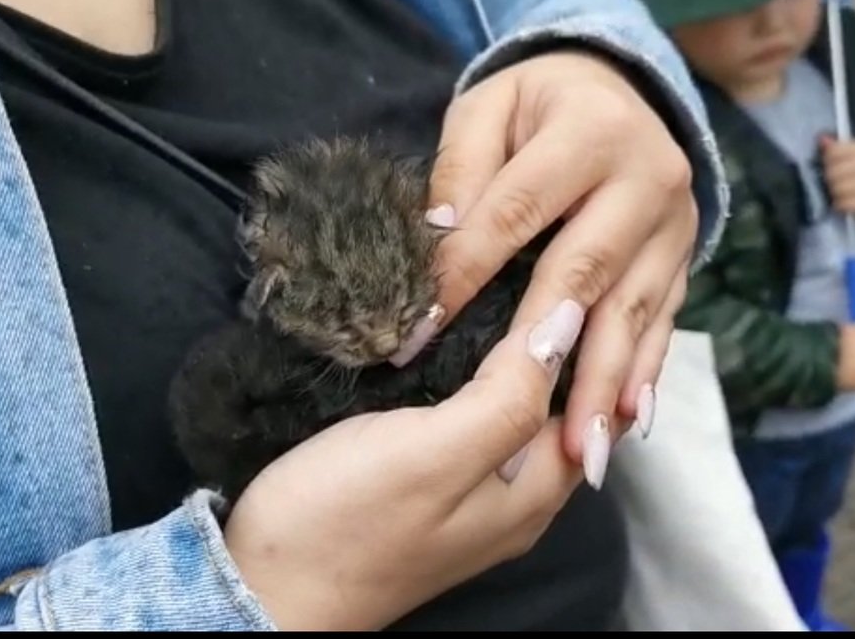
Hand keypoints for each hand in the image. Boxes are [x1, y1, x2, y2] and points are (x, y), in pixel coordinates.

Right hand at [224, 300, 587, 631]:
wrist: (259, 590)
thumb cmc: (346, 523)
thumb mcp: (434, 452)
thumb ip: (508, 395)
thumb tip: (568, 321)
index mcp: (533, 490)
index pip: (595, 400)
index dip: (592, 333)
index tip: (576, 267)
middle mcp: (516, 498)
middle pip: (563, 406)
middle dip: (564, 341)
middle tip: (552, 263)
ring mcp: (471, 494)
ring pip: (519, 410)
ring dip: (523, 356)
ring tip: (517, 285)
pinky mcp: (427, 484)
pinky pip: (476, 419)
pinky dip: (481, 376)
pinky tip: (464, 343)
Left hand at [404, 50, 697, 474]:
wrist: (617, 91)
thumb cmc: (535, 107)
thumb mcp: (487, 108)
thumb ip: (460, 168)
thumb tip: (440, 240)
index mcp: (592, 131)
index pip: (518, 214)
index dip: (466, 275)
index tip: (416, 338)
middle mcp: (648, 177)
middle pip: (588, 274)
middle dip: (547, 352)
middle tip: (515, 425)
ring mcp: (676, 224)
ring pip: (633, 312)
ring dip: (604, 385)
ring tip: (582, 452)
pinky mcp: (684, 258)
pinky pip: (665, 323)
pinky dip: (644, 375)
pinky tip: (629, 422)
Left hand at [819, 135, 854, 214]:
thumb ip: (837, 146)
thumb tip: (821, 139)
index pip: (833, 153)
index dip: (828, 158)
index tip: (831, 162)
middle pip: (832, 173)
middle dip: (830, 175)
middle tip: (834, 178)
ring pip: (836, 189)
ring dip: (834, 190)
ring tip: (840, 188)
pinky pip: (843, 204)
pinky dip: (840, 203)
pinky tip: (844, 199)